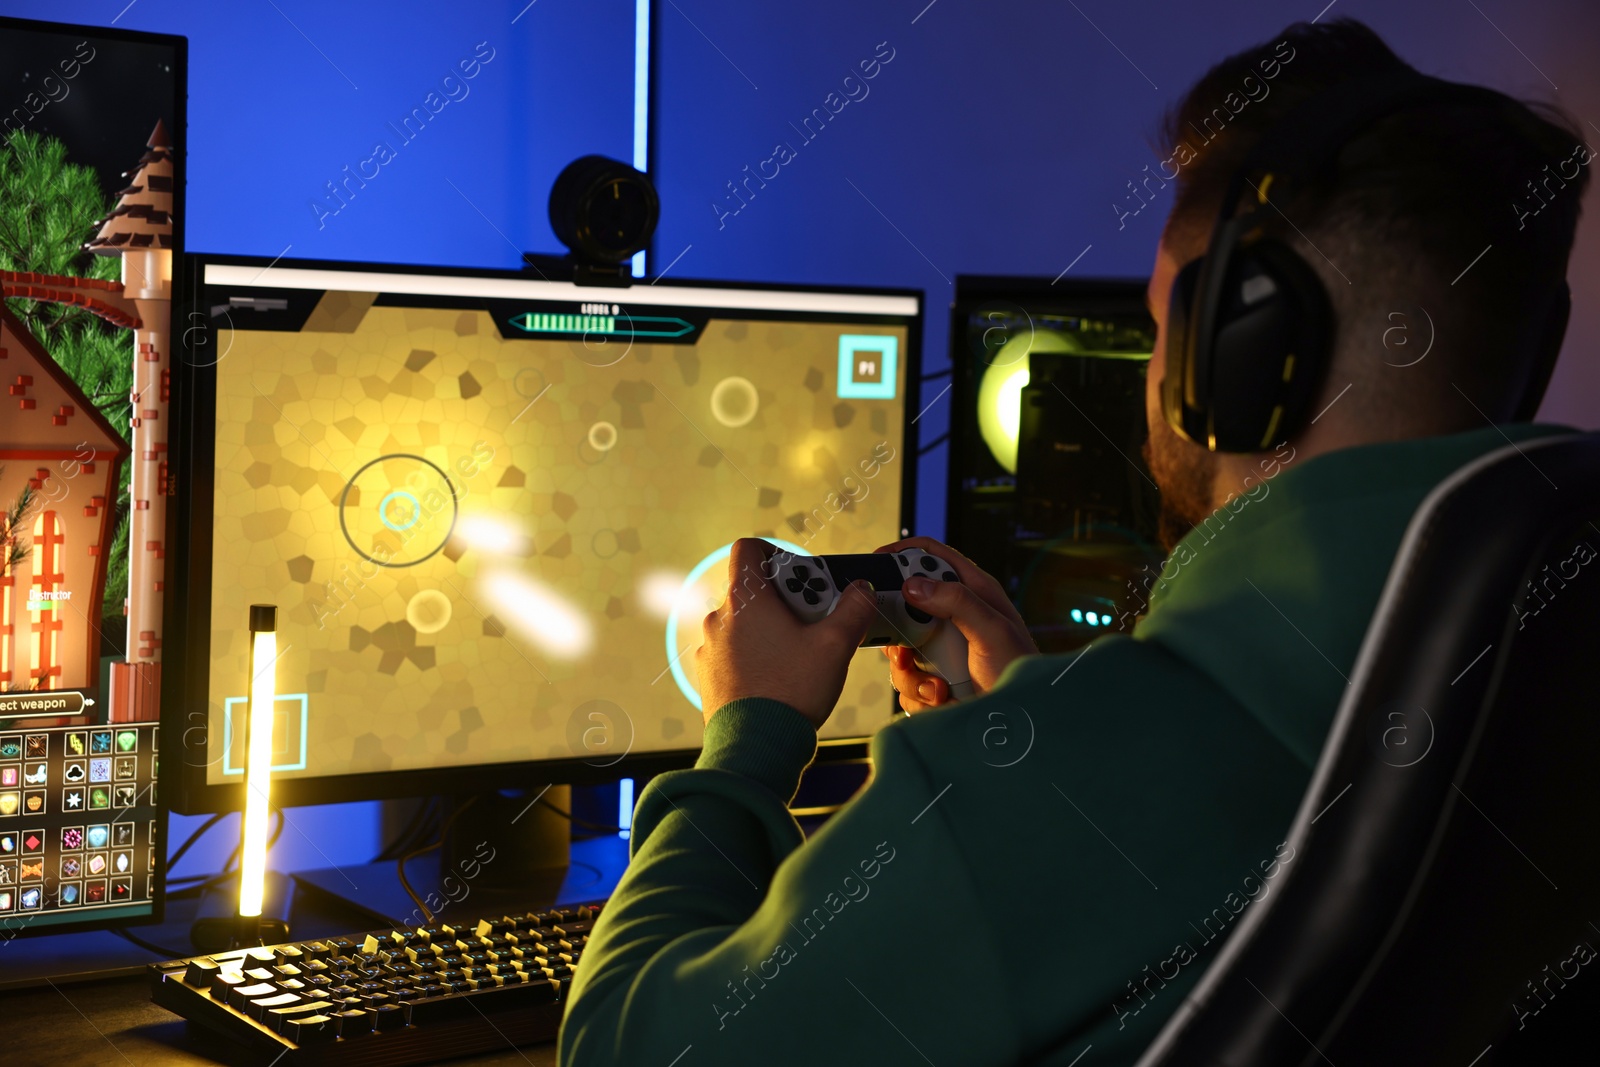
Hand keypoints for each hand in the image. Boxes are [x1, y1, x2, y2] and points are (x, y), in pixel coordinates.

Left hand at [695, 538, 878, 728]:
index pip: (747, 549)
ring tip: (797, 655)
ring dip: (767, 628)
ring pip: (742, 622)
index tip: (799, 575)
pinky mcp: (708, 675)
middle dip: (783, 598)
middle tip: (812, 622)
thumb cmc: (793, 691)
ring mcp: (710, 648)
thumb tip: (862, 589)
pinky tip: (777, 678)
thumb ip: (853, 610)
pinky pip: (732, 651)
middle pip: (750, 589)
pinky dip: (753, 654)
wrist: (756, 748)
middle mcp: (719, 618)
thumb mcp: (836, 646)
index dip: (774, 553)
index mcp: (745, 599)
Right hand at [876, 537, 1036, 712]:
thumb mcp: (993, 631)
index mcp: (972, 593)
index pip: (933, 556)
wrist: (1018, 720)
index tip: (878, 561)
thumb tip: (914, 585)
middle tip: (904, 648)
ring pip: (899, 649)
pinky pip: (905, 681)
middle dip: (897, 630)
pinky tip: (942, 699)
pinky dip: (918, 695)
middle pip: (904, 605)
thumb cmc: (1019, 672)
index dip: (904, 552)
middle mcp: (952, 617)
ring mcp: (939, 649)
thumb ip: (958, 602)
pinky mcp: (930, 677)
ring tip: (938, 687)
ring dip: (911, 673)